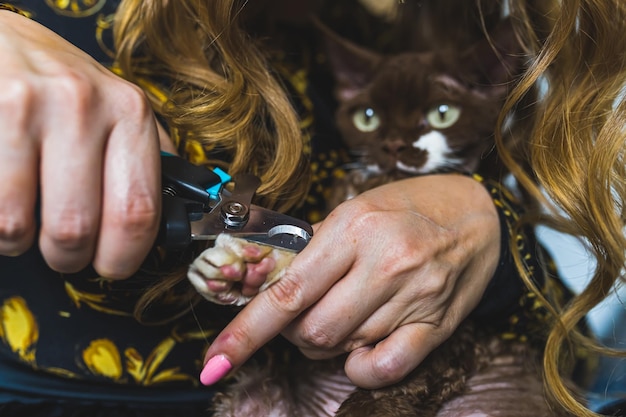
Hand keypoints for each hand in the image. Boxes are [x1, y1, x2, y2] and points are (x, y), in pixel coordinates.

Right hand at [0, 12, 167, 277]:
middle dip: (68, 258)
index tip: (113, 265)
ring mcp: (27, 106)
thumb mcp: (121, 112)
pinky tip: (6, 199)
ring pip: (19, 225)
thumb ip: (148, 162)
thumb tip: (176, 220)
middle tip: (65, 251)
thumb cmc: (68, 89)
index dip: (123, 256)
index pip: (138, 212)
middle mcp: (83, 105)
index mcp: (130, 113)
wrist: (7, 41)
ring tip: (26, 221)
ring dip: (20, 240)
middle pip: (76, 228)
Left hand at [199, 174, 500, 387]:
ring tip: (344, 314)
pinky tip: (362, 349)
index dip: (245, 332)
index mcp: (354, 227)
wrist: (479, 214)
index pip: (288, 291)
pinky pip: (384, 368)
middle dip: (294, 334)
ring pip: (341, 348)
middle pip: (311, 331)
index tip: (215, 361)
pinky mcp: (437, 325)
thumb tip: (272, 292)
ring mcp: (413, 297)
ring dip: (327, 343)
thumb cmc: (409, 207)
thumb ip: (314, 251)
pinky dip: (360, 368)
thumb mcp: (355, 209)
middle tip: (304, 315)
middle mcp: (384, 262)